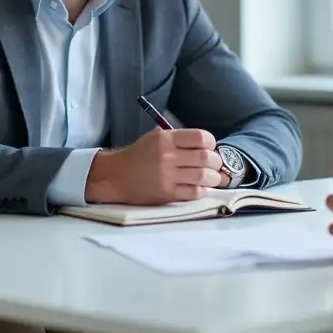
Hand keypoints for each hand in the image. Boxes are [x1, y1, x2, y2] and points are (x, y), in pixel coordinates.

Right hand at [85, 128, 224, 203]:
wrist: (116, 177)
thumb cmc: (139, 156)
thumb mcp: (156, 138)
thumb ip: (180, 140)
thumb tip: (208, 148)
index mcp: (166, 139)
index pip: (201, 138)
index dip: (211, 143)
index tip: (210, 148)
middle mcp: (167, 156)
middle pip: (206, 158)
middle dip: (216, 162)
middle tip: (215, 165)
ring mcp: (167, 176)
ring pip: (203, 177)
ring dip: (214, 178)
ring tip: (212, 178)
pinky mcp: (166, 194)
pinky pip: (194, 192)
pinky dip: (202, 190)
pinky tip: (200, 187)